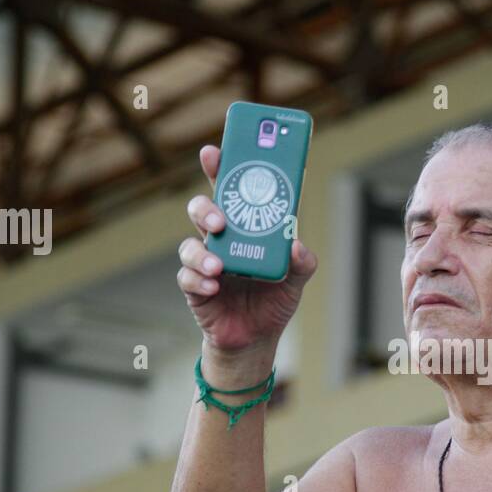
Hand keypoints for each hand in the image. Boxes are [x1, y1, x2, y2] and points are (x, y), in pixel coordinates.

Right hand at [178, 145, 317, 355]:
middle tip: (219, 219)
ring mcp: (205, 262)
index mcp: (243, 227)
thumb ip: (303, 261)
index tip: (213, 152)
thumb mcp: (297, 278)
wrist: (257, 339)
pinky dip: (198, 279)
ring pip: (190, 244)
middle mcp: (220, 240)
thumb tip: (297, 245)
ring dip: (201, 252)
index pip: (229, 191)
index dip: (219, 169)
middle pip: (202, 210)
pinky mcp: (195, 288)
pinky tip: (213, 285)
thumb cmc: (274, 299)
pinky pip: (187, 278)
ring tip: (218, 265)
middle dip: (205, 208)